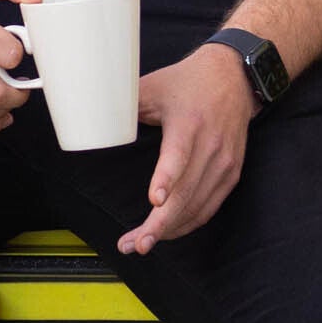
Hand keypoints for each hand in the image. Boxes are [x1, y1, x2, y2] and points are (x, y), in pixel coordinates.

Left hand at [121, 43, 255, 253]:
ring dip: (169, 230)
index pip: (179, 156)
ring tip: (140, 244)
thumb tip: (88, 118)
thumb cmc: (188, 82)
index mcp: (189, 123)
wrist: (233, 78)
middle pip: (187, 193)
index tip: (155, 201)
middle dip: (159, 224)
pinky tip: (166, 232)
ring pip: (197, 207)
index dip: (167, 179)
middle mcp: (211, 146)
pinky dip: (187, 223)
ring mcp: (224, 163)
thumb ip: (123, 105)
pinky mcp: (231, 173)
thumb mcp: (152, 86)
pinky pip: (209, 207)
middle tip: (135, 243)